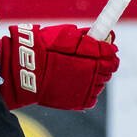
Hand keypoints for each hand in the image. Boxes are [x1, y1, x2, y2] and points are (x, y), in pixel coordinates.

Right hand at [0, 23, 117, 111]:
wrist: (24, 70)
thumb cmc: (43, 48)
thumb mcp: (66, 34)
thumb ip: (88, 36)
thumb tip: (107, 35)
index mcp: (92, 56)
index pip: (111, 55)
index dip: (110, 50)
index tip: (107, 48)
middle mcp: (92, 74)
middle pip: (109, 70)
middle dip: (105, 63)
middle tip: (93, 59)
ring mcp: (86, 89)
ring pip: (101, 83)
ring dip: (96, 77)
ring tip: (80, 72)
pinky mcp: (78, 102)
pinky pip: (92, 97)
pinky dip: (88, 91)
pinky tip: (77, 84)